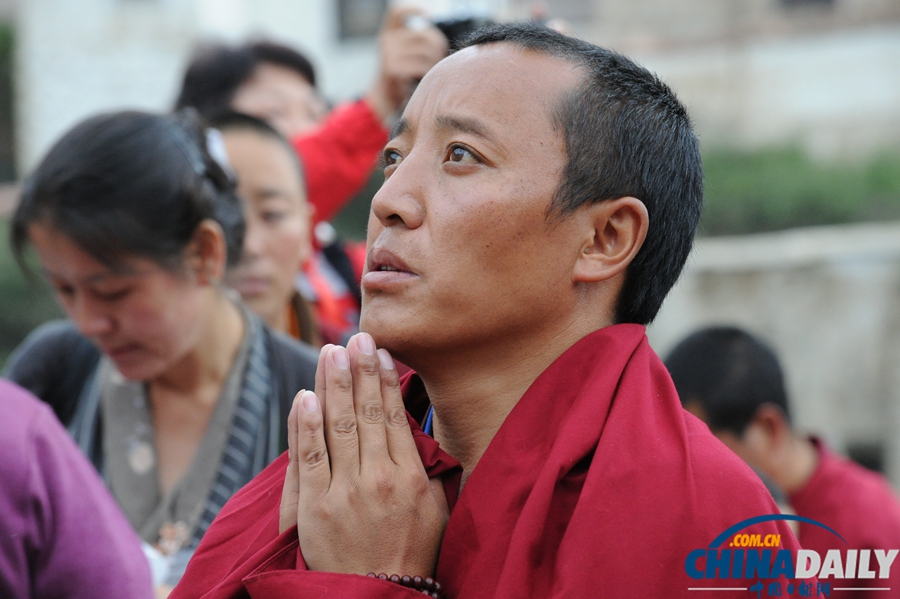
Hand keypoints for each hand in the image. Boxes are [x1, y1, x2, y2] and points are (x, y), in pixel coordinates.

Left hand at [279, 334, 449, 576]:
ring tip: (331, 352)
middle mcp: (379, 478)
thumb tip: (420, 437)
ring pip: (337, 426)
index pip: (394, 417)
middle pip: (365, 413)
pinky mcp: (315, 507)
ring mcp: (345, 491)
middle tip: (357, 337)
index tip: (381, 352)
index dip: (385, 381)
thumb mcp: (437, 514)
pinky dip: (305, 425)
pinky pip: (308, 457)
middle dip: (360, 370)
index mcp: (410, 477)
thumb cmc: (411, 557)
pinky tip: (305, 396)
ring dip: (332, 385)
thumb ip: (429, 473)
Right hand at [366, 6, 447, 120]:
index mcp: (389, 32)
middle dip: (438, 46)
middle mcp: (387, 40)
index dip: (414, 9)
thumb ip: (416, 42)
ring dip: (435, 63)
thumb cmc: (402, 77)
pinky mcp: (391, 68)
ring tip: (433, 71)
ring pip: (425, 51)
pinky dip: (428, 73)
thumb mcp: (406, 54)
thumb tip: (439, 38)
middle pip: (423, 34)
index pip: (398, 11)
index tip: (429, 16)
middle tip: (440, 59)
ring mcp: (388, 53)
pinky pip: (420, 66)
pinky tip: (425, 79)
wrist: (384, 101)